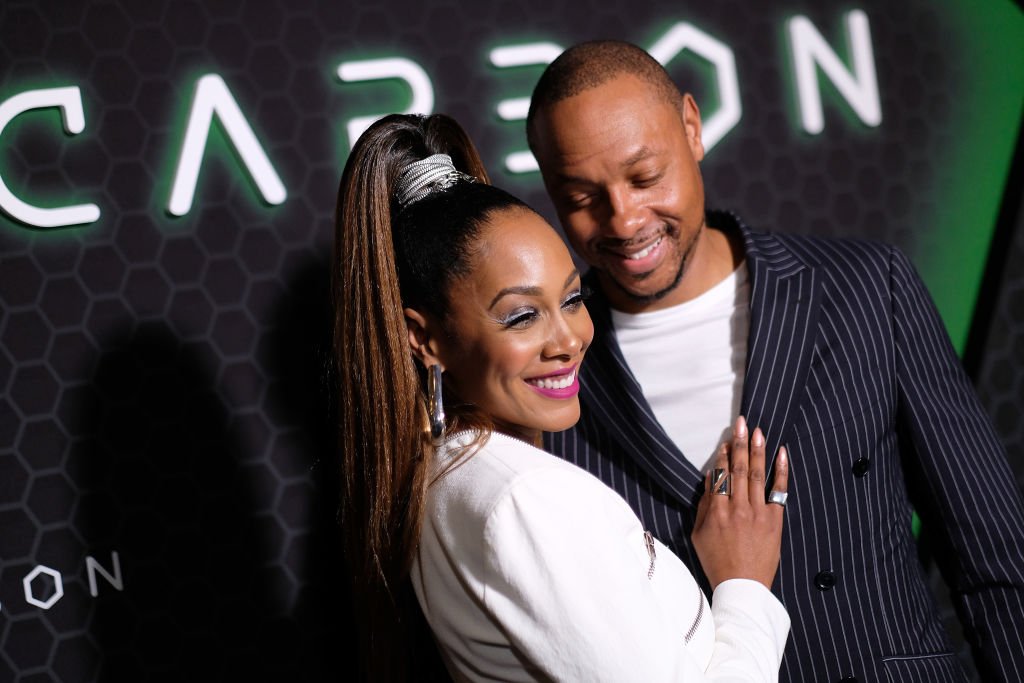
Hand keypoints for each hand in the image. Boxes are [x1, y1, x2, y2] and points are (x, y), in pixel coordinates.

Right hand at [691, 416, 788, 589]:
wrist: (742, 586)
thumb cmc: (717, 561)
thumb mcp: (699, 534)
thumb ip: (704, 505)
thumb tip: (710, 479)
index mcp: (716, 512)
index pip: (719, 475)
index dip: (722, 455)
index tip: (725, 441)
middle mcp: (737, 509)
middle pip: (737, 468)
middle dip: (739, 443)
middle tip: (741, 423)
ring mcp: (757, 513)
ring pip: (756, 475)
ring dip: (757, 450)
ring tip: (758, 431)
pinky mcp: (774, 521)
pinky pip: (779, 491)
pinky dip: (780, 471)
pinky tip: (781, 453)